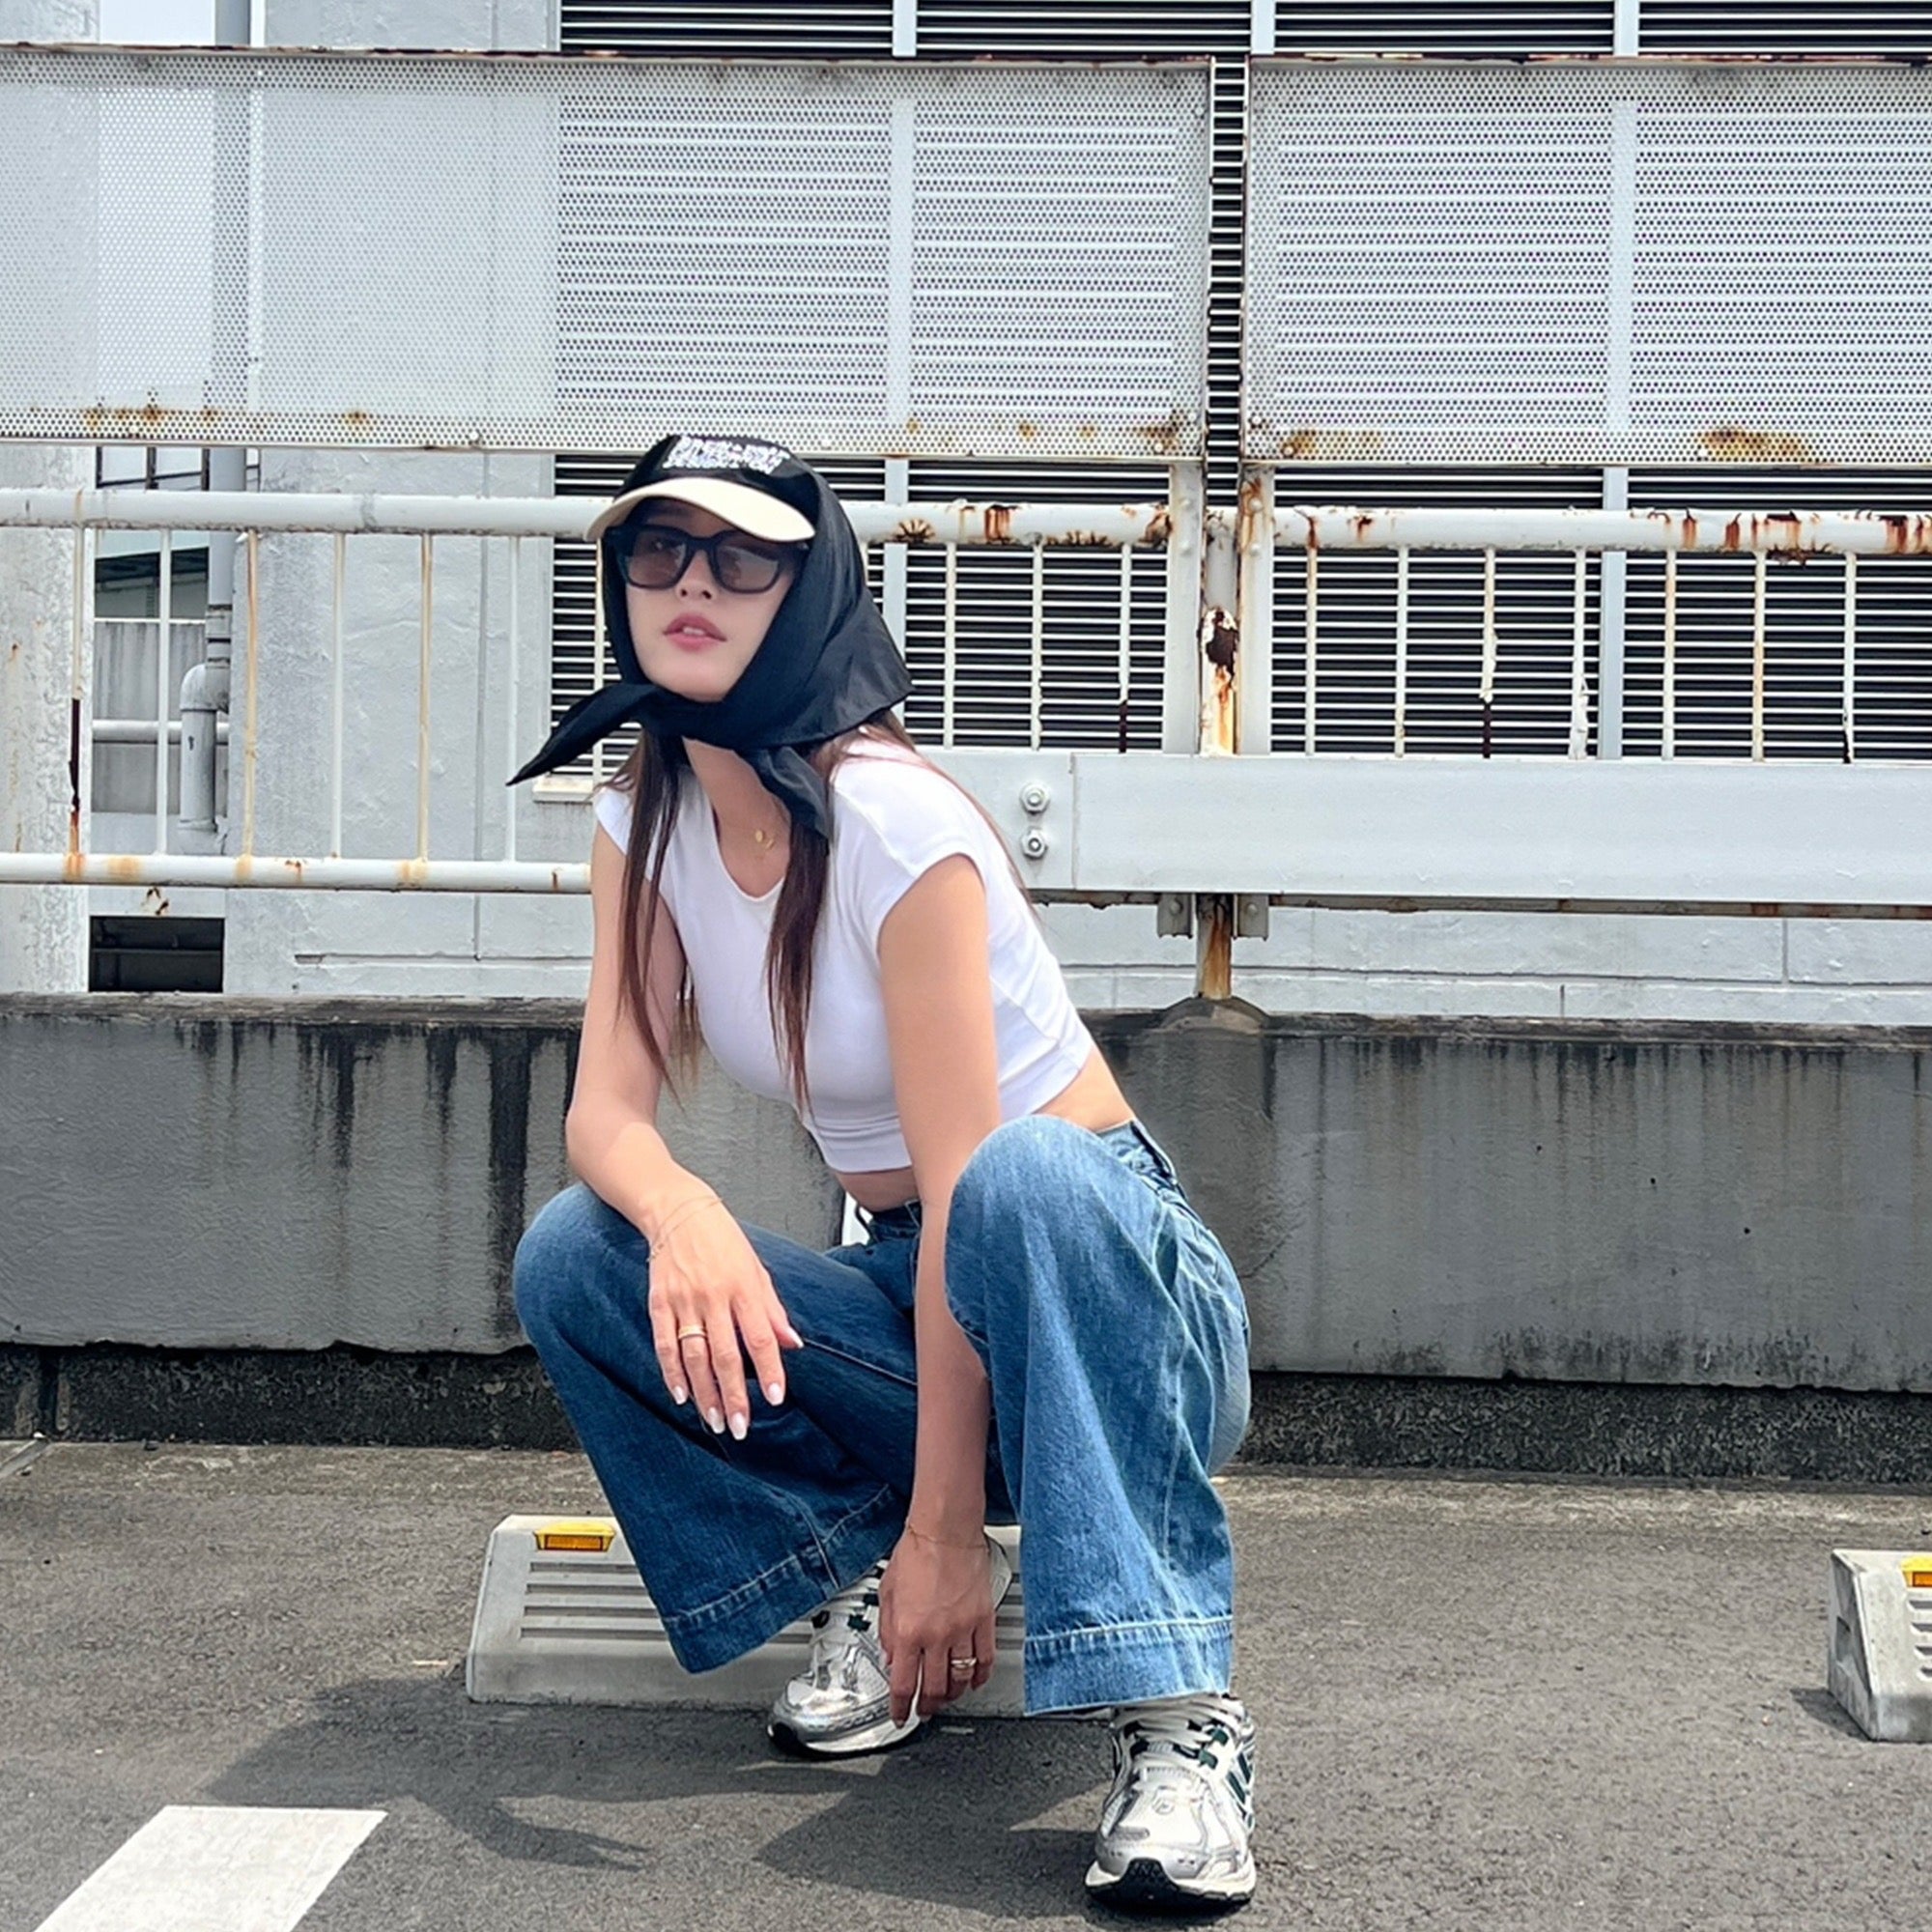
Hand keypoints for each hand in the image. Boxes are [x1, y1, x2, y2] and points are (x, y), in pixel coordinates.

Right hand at [644, 1194, 801, 1438]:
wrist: (678, 1212)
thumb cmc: (723, 1240)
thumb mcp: (756, 1268)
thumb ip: (772, 1310)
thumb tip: (793, 1344)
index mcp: (743, 1287)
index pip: (760, 1337)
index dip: (770, 1369)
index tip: (776, 1397)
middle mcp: (713, 1296)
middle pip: (725, 1355)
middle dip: (734, 1395)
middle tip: (739, 1426)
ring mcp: (684, 1300)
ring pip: (694, 1356)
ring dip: (704, 1393)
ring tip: (714, 1420)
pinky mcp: (659, 1302)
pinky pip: (664, 1344)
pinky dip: (671, 1373)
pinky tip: (681, 1396)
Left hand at [878, 1525, 994, 1723]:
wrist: (946, 1531)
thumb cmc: (916, 1552)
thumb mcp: (887, 1593)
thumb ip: (887, 1630)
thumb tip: (890, 1658)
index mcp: (908, 1630)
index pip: (903, 1685)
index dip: (900, 1709)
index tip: (900, 1716)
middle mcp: (937, 1635)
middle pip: (934, 1689)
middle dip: (927, 1706)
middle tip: (924, 1710)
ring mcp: (963, 1630)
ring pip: (961, 1679)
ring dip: (953, 1695)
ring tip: (947, 1697)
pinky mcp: (984, 1620)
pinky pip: (985, 1659)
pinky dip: (980, 1676)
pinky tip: (975, 1680)